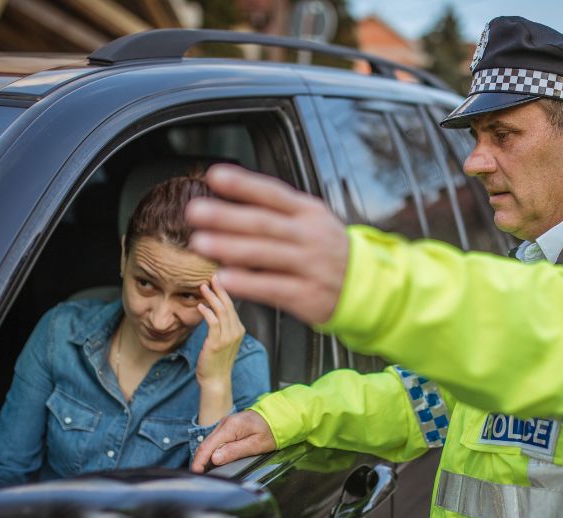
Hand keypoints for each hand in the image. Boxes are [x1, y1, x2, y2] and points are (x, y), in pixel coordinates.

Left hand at [186, 164, 348, 324]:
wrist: (366, 286)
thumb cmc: (327, 251)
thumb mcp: (312, 221)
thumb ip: (277, 214)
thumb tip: (230, 207)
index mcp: (308, 212)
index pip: (273, 194)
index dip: (244, 184)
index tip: (215, 176)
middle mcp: (309, 236)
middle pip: (264, 223)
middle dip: (227, 216)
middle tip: (196, 211)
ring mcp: (310, 266)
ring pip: (266, 254)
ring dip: (230, 248)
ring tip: (201, 242)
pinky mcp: (308, 295)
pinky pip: (273, 288)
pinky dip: (247, 283)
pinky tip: (225, 278)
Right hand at [191, 410, 275, 472]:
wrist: (277, 416)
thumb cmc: (270, 431)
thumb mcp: (255, 444)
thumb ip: (234, 451)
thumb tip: (214, 459)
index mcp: (230, 427)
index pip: (207, 446)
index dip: (199, 461)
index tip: (195, 473)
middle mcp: (224, 424)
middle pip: (205, 444)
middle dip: (199, 460)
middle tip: (198, 475)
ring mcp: (225, 424)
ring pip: (209, 442)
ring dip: (205, 456)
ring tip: (203, 471)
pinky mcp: (228, 427)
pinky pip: (216, 440)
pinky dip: (212, 451)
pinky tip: (212, 460)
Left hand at [195, 275, 244, 385]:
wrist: (216, 380)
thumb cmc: (216, 361)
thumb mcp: (222, 341)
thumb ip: (221, 326)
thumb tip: (212, 311)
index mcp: (239, 330)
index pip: (233, 306)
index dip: (225, 292)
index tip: (217, 281)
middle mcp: (237, 332)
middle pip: (229, 305)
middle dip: (220, 289)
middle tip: (212, 277)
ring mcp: (228, 337)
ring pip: (222, 311)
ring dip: (212, 297)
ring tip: (203, 287)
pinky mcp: (217, 342)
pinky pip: (213, 322)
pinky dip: (207, 312)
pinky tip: (200, 305)